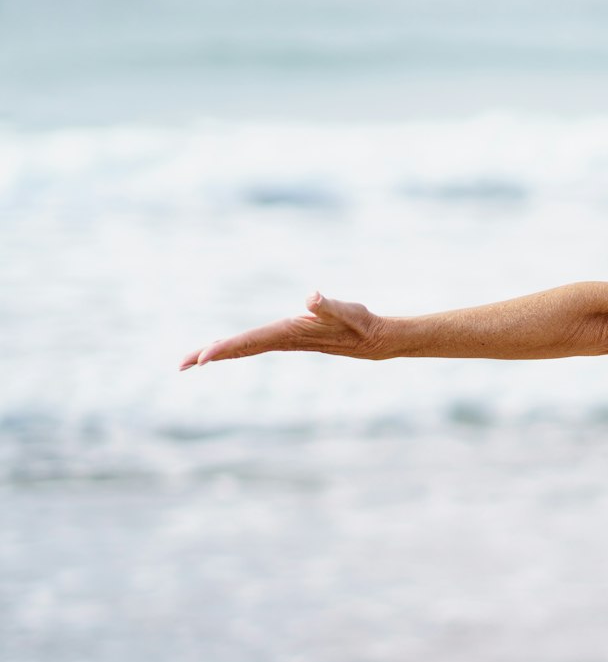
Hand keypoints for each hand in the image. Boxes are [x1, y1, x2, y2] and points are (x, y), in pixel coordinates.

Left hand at [179, 292, 384, 369]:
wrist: (373, 341)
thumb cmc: (360, 323)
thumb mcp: (346, 310)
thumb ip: (328, 305)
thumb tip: (311, 297)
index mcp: (289, 333)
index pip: (249, 343)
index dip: (224, 349)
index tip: (201, 359)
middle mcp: (282, 340)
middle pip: (239, 349)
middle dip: (210, 355)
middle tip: (180, 364)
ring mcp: (284, 342)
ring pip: (244, 349)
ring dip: (218, 353)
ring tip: (193, 360)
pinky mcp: (288, 339)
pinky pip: (253, 346)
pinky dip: (234, 348)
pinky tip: (224, 350)